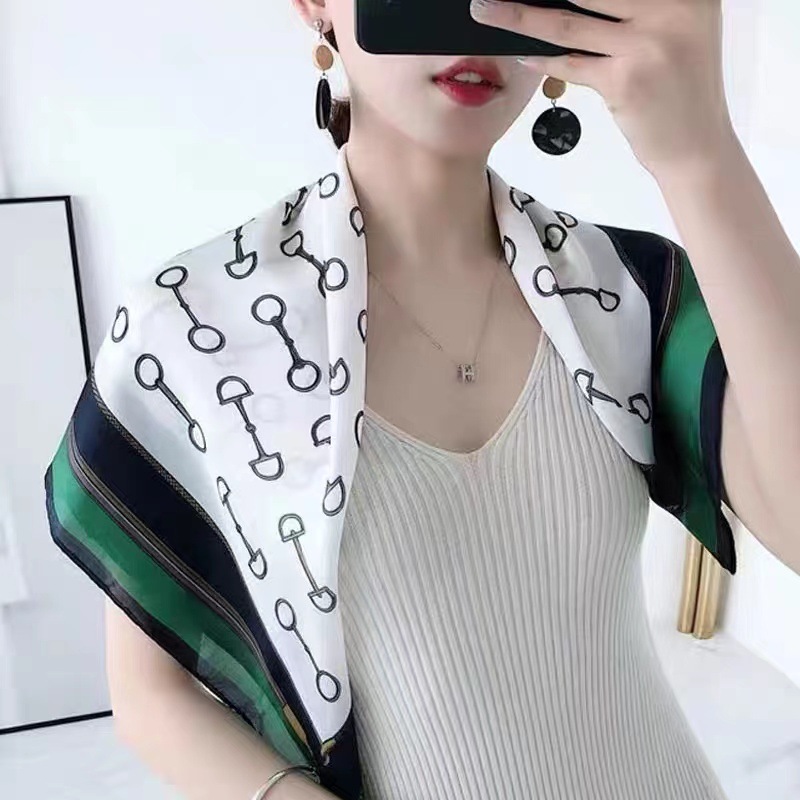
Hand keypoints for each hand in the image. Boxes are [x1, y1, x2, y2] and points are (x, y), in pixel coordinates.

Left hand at [469, 0, 738, 177]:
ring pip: (567, 23)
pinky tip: (520, 51)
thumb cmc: (678, 89)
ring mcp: (649, 43)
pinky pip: (570, 63)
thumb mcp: (675, 29)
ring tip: (486, 9)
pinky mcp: (626, 80)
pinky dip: (542, 59)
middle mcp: (674, 6)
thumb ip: (635, 6)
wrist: (695, 146)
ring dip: (519, 16)